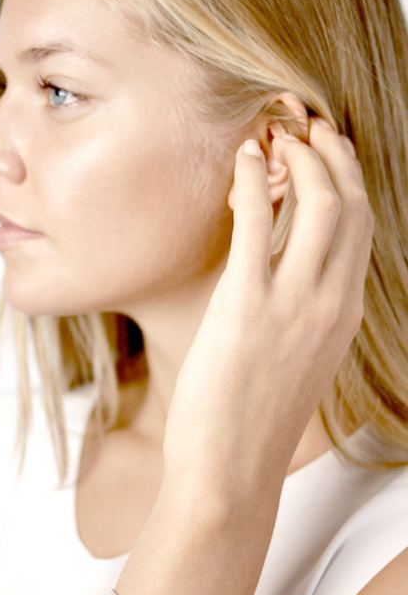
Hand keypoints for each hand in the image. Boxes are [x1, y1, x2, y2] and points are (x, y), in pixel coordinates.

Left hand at [161, 117, 374, 502]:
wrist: (232, 471)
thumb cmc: (254, 417)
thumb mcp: (298, 357)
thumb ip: (303, 309)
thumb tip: (284, 263)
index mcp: (344, 312)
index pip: (361, 225)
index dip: (346, 175)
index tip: (324, 147)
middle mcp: (332, 302)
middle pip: (350, 204)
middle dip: (331, 152)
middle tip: (302, 123)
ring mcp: (295, 305)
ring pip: (319, 205)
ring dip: (300, 156)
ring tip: (274, 132)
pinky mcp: (247, 310)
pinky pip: (257, 226)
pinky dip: (253, 182)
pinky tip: (242, 159)